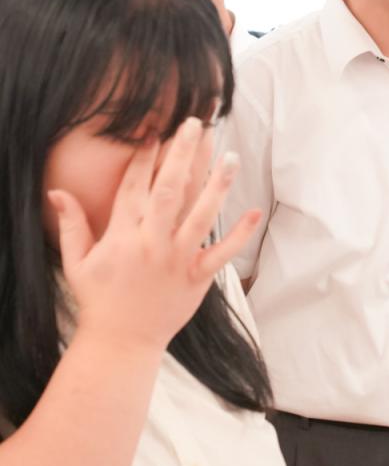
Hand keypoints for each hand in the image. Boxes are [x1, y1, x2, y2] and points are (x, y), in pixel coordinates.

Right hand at [48, 117, 261, 354]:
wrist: (121, 341)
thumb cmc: (99, 299)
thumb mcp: (76, 262)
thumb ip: (71, 224)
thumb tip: (57, 192)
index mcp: (122, 235)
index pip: (134, 186)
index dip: (144, 157)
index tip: (155, 131)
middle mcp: (152, 242)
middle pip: (170, 190)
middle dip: (182, 155)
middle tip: (195, 125)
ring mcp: (177, 259)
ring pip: (201, 215)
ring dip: (217, 184)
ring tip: (230, 156)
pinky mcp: (198, 277)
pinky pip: (222, 252)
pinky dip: (240, 234)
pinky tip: (254, 211)